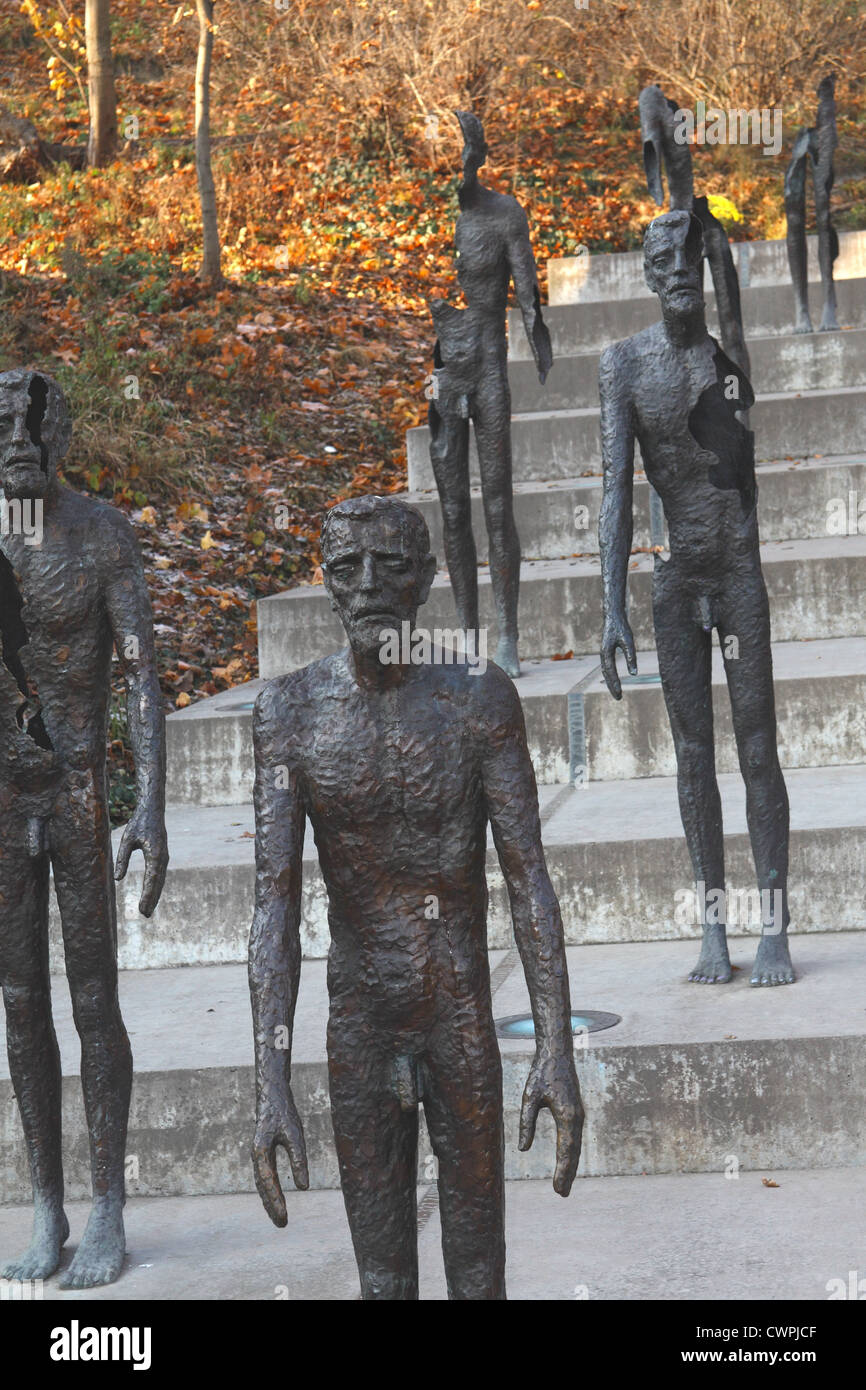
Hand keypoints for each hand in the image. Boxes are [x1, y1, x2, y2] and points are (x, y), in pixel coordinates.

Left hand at [114, 804, 168, 916]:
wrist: (153, 810)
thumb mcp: (126, 839)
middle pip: (158, 883)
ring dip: (154, 895)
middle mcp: (162, 857)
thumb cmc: (138, 823)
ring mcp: (164, 857)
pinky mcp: (162, 856)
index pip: (151, 879)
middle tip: (144, 915)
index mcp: (154, 854)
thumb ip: (122, 858)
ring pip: (160, 880)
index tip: (142, 908)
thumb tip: (118, 878)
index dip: (147, 895)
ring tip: (147, 910)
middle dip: (151, 899)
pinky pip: (160, 875)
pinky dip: (156, 886)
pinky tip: (151, 894)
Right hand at [252, 1092, 308, 1226]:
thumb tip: (303, 1187)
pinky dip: (269, 1189)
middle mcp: (255, 1155)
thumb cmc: (284, 1111)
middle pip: (262, 1187)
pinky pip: (264, 1176)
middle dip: (271, 1206)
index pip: (268, 1182)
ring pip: (261, 1183)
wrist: (271, 1091)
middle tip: (282, 1225)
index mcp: (260, 1151)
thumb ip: (299, 1160)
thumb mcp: (295, 1134)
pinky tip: (274, 1198)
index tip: (284, 1216)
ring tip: (279, 1218)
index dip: (276, 1200)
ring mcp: (257, 1153)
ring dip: (269, 1200)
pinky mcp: (262, 1151)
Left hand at [518, 1050, 583, 1196]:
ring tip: (563, 1185)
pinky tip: (566, 1161)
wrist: (557, 1053)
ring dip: (570, 1165)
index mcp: (567, 1115)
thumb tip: (523, 1149)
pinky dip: (571, 1153)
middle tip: (561, 1194)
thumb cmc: (541, 1072)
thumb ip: (526, 1122)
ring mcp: (579, 1115)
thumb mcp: (529, 1096)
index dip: (562, 1171)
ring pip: (575, 1146)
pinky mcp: (576, 1112)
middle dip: (567, 1174)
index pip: (565, 1150)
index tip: (557, 1189)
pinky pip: (574, 1138)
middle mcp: (577, 1117)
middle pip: (573, 1152)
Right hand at [600, 611, 636, 699]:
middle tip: (619, 698)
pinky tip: (614, 679)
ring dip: (611, 682)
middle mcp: (603, 654)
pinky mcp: (607, 651)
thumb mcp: (629, 641)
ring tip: (617, 692)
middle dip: (612, 686)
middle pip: (606, 674)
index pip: (610, 671)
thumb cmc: (621, 626)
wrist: (613, 614)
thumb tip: (634, 674)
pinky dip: (610, 675)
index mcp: (606, 652)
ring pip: (605, 671)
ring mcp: (604, 653)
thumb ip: (631, 657)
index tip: (620, 693)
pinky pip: (607, 666)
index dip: (615, 683)